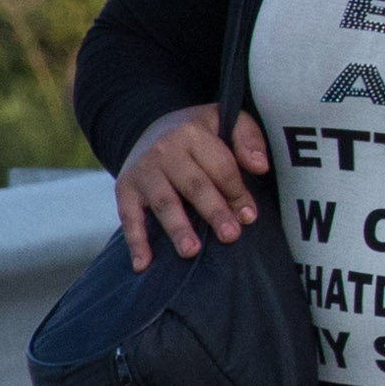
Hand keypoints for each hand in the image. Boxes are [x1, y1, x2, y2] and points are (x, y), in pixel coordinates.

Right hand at [112, 103, 266, 268]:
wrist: (153, 128)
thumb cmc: (201, 133)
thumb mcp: (227, 121)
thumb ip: (248, 138)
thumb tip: (260, 167)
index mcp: (193, 134)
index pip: (221, 167)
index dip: (237, 193)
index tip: (249, 217)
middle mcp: (165, 151)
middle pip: (194, 185)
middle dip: (213, 212)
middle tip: (230, 236)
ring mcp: (143, 171)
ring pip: (164, 202)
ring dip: (177, 228)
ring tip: (191, 251)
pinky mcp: (125, 189)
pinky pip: (129, 217)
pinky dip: (135, 242)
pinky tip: (143, 264)